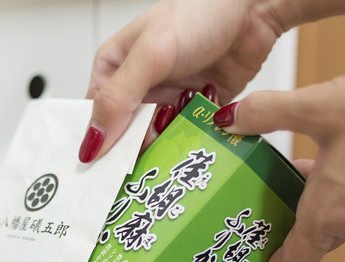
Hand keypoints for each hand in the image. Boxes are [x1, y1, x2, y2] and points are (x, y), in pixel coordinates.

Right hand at [79, 0, 288, 162]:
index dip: (100, 142)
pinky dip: (193, 138)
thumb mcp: (150, 55)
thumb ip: (118, 99)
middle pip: (126, 135)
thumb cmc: (199, 14)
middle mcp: (139, 87)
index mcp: (114, 69)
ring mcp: (168, 99)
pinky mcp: (196, 109)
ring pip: (158, 140)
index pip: (95, 117)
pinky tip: (201, 126)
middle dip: (139, 143)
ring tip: (184, 120)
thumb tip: (91, 143)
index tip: (107, 164)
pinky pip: (187, 137)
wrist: (253, 8)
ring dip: (170, 140)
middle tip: (154, 142)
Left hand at [213, 62, 344, 261]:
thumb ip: (270, 112)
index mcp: (328, 214)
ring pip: (331, 215)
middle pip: (308, 239)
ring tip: (276, 171)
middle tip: (249, 201)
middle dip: (278, 223)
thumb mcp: (321, 105)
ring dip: (303, 200)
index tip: (248, 250)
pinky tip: (322, 150)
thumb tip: (232, 118)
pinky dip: (330, 185)